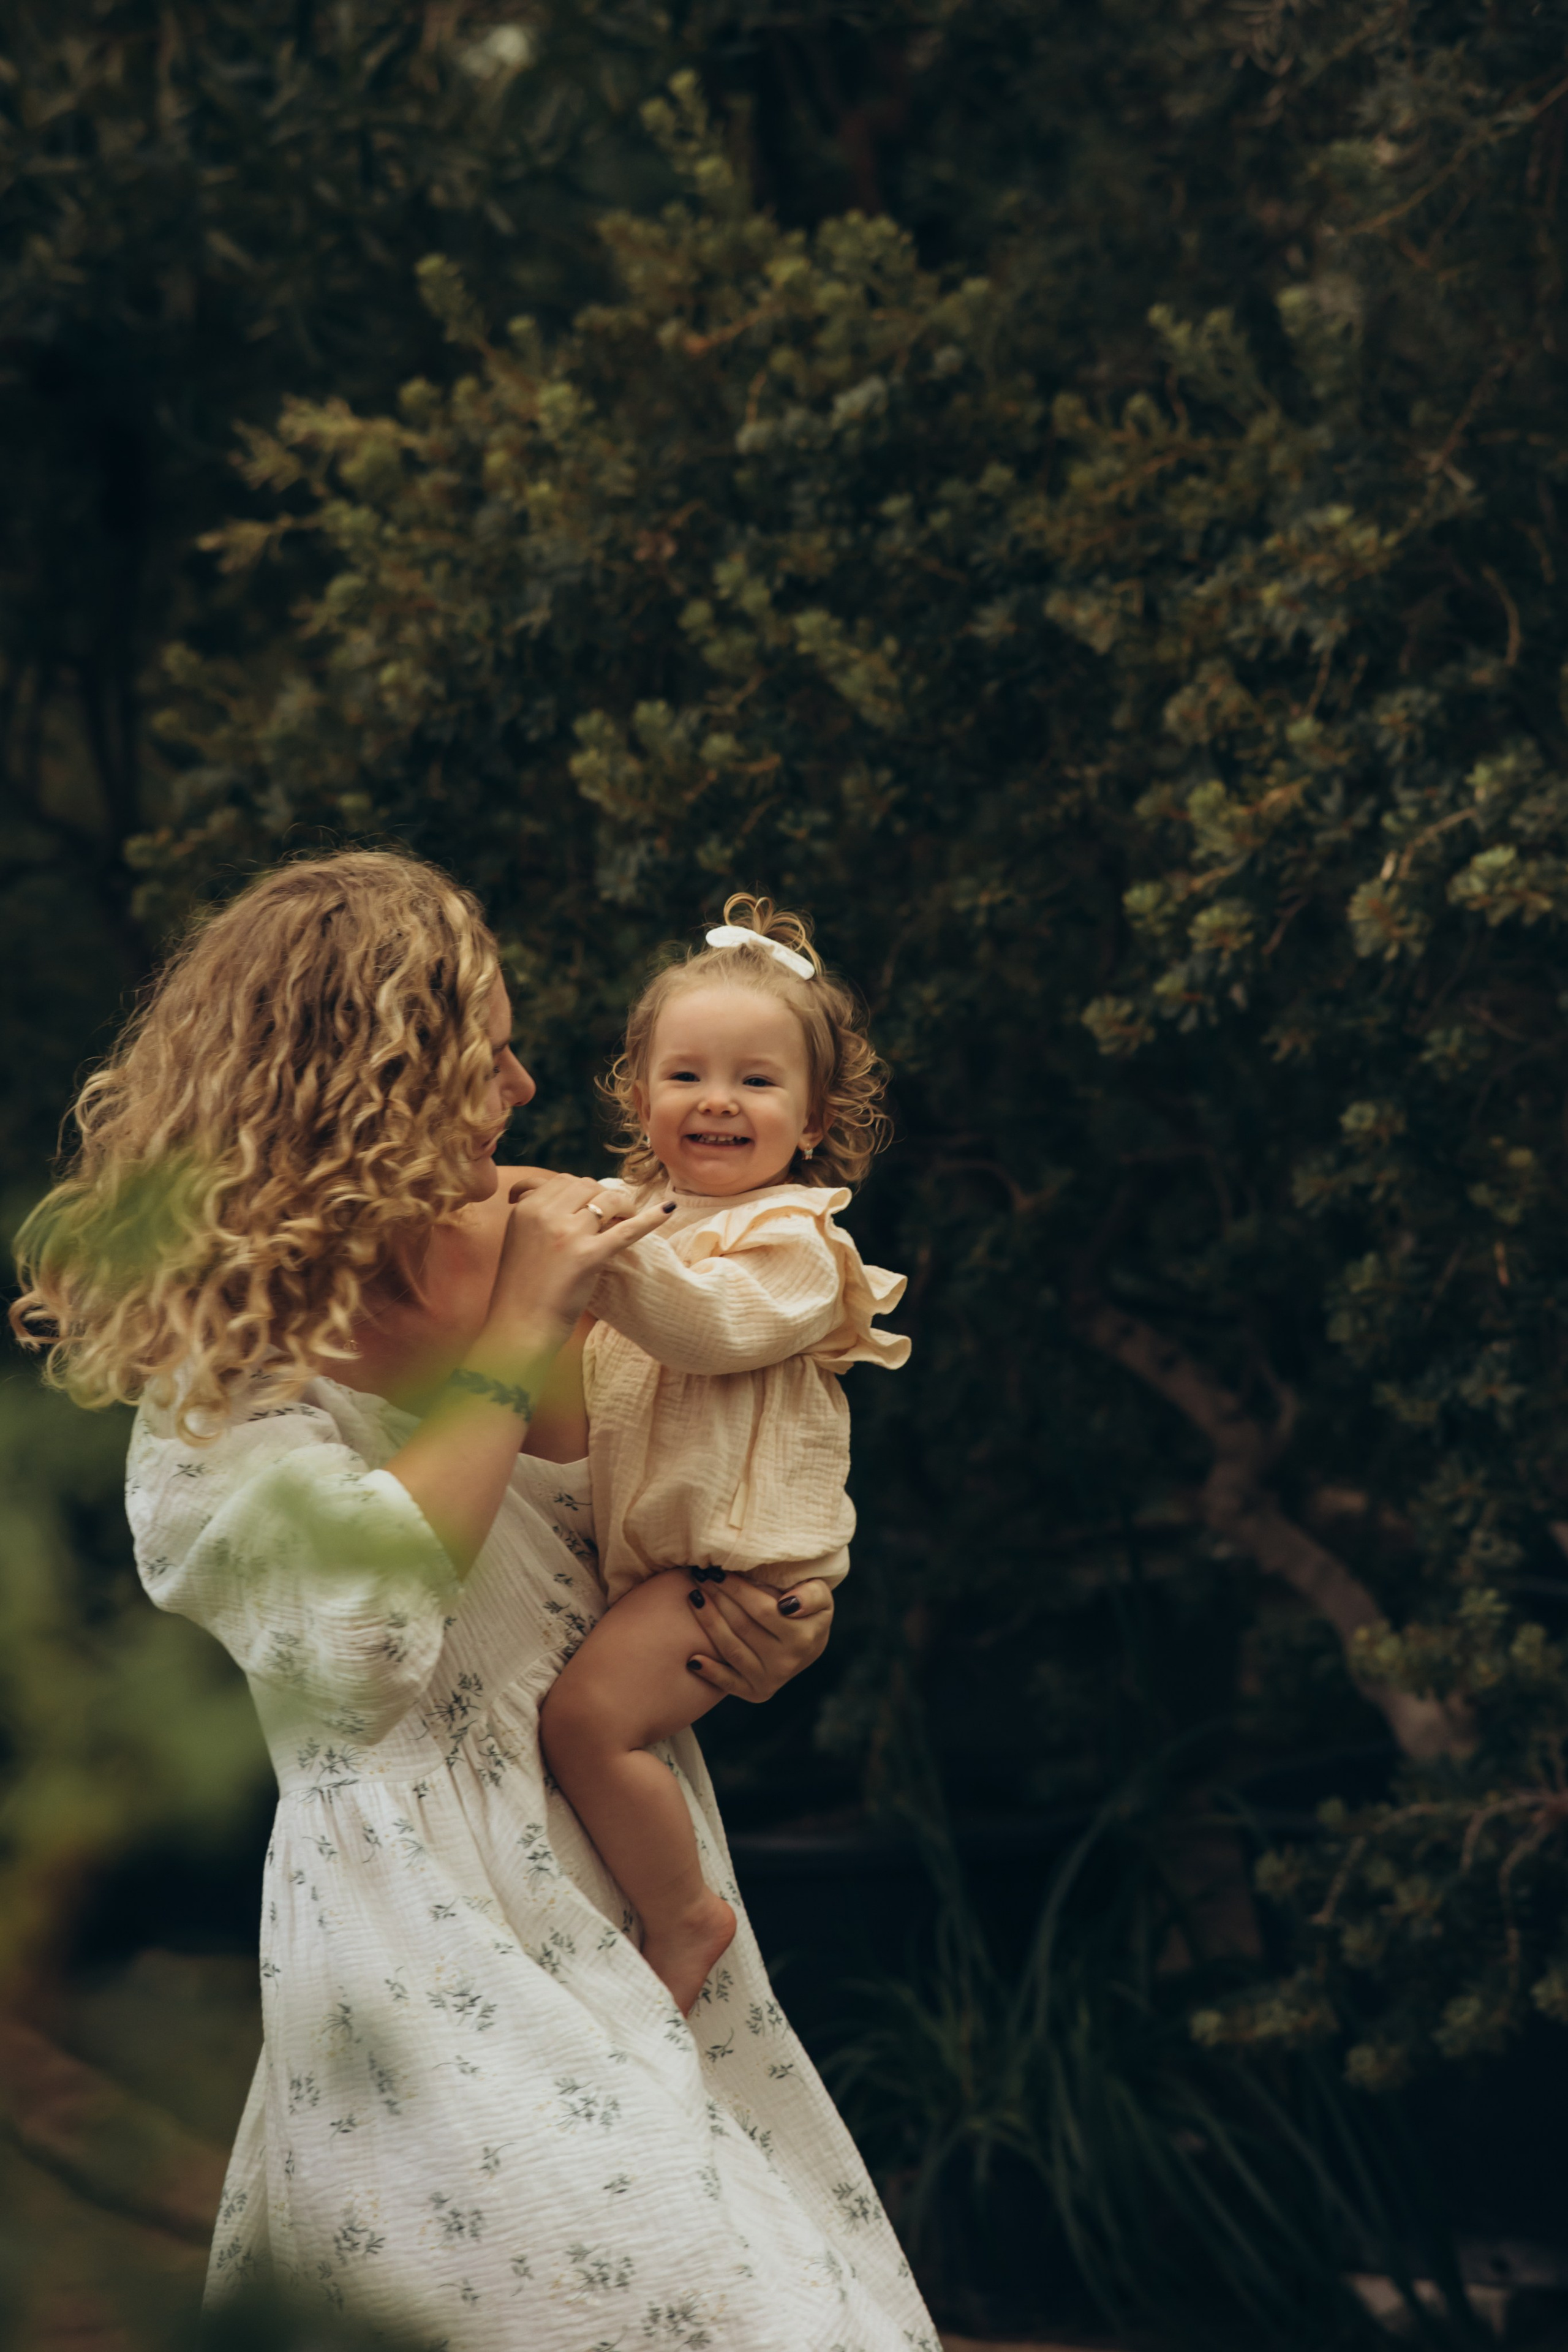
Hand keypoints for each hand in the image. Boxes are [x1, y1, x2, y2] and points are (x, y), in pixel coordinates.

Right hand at [485, 1169, 670, 1347]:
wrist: (520, 1326)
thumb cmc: (522, 1288)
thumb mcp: (519, 1238)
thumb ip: (537, 1213)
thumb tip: (562, 1193)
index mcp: (526, 1209)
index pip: (564, 1181)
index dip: (585, 1191)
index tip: (593, 1205)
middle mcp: (544, 1215)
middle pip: (586, 1185)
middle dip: (604, 1196)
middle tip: (614, 1213)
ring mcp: (567, 1234)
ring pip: (607, 1199)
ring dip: (623, 1204)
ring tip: (629, 1216)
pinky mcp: (588, 1256)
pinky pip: (626, 1230)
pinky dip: (650, 1218)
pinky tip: (667, 1210)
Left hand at [684, 1574, 833, 1702]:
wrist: (809, 1644)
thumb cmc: (808, 1609)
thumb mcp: (820, 1596)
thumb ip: (811, 1594)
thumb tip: (788, 1605)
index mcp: (803, 1638)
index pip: (763, 1610)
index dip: (738, 1589)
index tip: (719, 1570)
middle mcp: (786, 1663)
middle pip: (742, 1627)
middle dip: (719, 1598)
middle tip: (700, 1576)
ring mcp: (770, 1680)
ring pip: (731, 1649)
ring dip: (708, 1623)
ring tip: (694, 1597)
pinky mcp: (756, 1693)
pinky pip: (728, 1683)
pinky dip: (709, 1672)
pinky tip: (692, 1658)